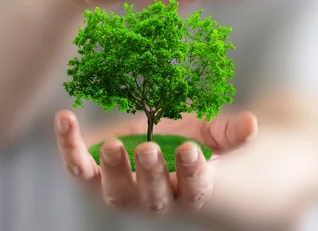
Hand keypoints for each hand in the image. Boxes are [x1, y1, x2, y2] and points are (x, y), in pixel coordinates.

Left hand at [53, 109, 256, 216]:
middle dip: (149, 175)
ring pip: (113, 193)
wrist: (161, 152)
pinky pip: (79, 166)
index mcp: (190, 189)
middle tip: (146, 150)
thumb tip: (253, 123)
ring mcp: (123, 188)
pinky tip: (64, 118)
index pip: (195, 189)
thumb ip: (231, 134)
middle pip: (151, 198)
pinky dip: (69, 146)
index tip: (190, 151)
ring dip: (110, 171)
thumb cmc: (195, 145)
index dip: (192, 173)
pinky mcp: (96, 174)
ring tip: (111, 146)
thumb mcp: (215, 136)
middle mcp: (156, 197)